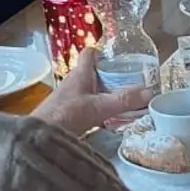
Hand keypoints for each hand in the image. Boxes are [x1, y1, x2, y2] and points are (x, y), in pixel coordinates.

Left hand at [32, 47, 154, 136]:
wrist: (39, 138)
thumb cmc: (66, 116)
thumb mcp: (99, 108)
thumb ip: (124, 100)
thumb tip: (150, 92)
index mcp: (81, 74)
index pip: (90, 53)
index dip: (104, 52)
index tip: (121, 58)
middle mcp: (74, 82)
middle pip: (94, 72)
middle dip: (111, 76)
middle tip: (131, 81)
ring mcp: (69, 98)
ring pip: (91, 90)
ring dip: (105, 93)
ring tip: (124, 100)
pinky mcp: (67, 113)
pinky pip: (87, 105)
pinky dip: (98, 109)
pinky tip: (109, 120)